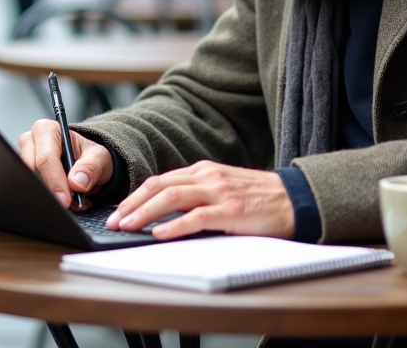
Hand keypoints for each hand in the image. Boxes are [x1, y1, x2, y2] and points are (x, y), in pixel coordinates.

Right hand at [18, 119, 113, 208]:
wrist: (87, 164)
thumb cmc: (90, 156)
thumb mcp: (99, 157)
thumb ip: (91, 167)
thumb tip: (77, 182)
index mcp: (47, 130)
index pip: (46, 158)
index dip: (55, 181)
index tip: (65, 199)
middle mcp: (31, 142)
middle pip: (33, 172)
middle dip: (52, 190)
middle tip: (69, 203)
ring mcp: (25, 159)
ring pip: (30, 184)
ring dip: (50, 195)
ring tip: (71, 198)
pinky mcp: (25, 175)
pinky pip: (31, 190)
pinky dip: (47, 198)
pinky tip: (61, 198)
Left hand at [107, 161, 293, 240]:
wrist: (293, 199)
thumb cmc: (257, 198)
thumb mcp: (222, 188)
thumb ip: (196, 194)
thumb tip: (162, 213)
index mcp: (203, 171)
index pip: (160, 180)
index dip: (135, 196)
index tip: (117, 212)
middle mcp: (208, 177)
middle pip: (159, 186)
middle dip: (132, 205)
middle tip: (113, 221)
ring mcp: (219, 192)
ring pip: (172, 198)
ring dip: (145, 213)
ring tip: (127, 227)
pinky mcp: (232, 211)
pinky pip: (197, 217)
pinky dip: (174, 226)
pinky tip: (159, 234)